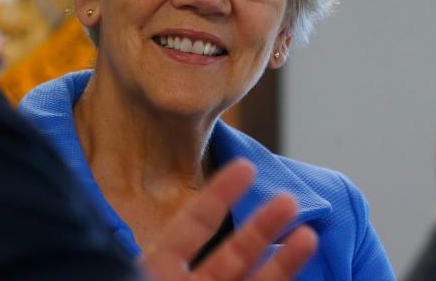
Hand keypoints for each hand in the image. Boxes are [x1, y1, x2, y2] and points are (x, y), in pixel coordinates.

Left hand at [140, 159, 316, 280]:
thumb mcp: (127, 272)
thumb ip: (146, 252)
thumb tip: (126, 213)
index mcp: (158, 268)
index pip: (194, 223)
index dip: (220, 194)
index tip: (246, 166)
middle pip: (233, 250)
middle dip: (262, 223)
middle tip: (289, 197)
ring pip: (254, 278)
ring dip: (284, 259)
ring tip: (308, 235)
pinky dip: (282, 273)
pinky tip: (302, 252)